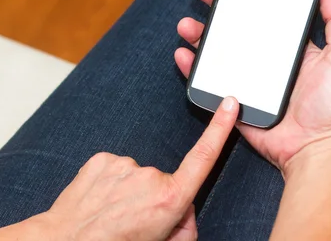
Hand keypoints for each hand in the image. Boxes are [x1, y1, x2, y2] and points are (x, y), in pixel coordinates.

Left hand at [28, 97, 238, 240]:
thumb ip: (183, 226)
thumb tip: (183, 210)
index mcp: (169, 198)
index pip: (203, 157)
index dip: (220, 128)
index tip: (230, 103)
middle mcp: (149, 176)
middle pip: (164, 182)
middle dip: (156, 199)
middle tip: (135, 223)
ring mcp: (124, 164)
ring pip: (137, 176)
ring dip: (130, 191)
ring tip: (112, 214)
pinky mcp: (102, 159)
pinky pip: (115, 170)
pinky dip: (111, 183)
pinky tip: (100, 201)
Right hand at [175, 0, 330, 173]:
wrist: (313, 147)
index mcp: (286, 44)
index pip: (261, 8)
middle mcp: (264, 57)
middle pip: (233, 23)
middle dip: (214, 2)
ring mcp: (246, 77)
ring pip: (216, 48)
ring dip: (198, 32)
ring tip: (187, 23)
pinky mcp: (232, 99)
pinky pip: (208, 79)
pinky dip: (192, 66)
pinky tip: (183, 54)